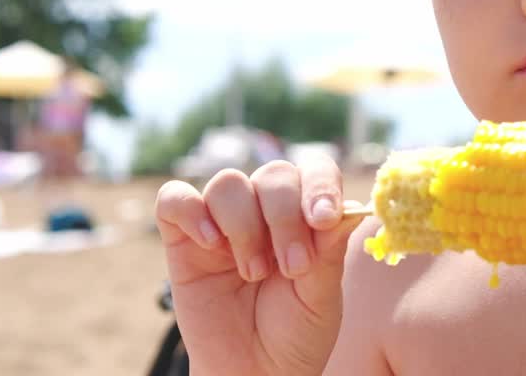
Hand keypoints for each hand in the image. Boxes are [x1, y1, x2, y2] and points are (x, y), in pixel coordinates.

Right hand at [155, 157, 364, 375]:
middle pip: (273, 175)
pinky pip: (174, 199)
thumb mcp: (321, 297)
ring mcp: (222, 222)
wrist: (253, 374)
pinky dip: (192, 211)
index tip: (323, 219)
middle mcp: (264, 210)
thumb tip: (350, 208)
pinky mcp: (182, 239)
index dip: (320, 186)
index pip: (315, 171)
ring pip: (228, 183)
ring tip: (253, 273)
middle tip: (292, 267)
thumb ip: (329, 251)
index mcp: (306, 215)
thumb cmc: (294, 333)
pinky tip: (212, 244)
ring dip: (244, 226)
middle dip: (285, 217)